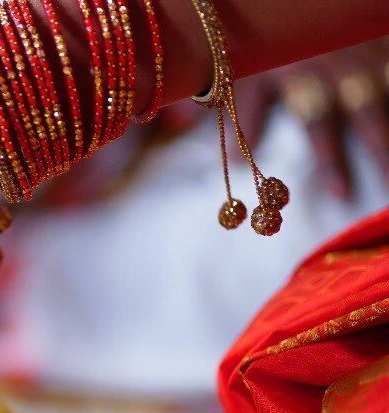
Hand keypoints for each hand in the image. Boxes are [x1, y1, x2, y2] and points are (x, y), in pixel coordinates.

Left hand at [234, 37, 388, 199]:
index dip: (331, 160)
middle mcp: (340, 68)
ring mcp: (369, 53)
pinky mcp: (384, 41)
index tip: (342, 195)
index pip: (317, 125)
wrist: (303, 0)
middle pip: (367, 113)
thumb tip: (236, 164)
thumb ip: (247, 115)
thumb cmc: (273, 39)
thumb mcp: (250, 70)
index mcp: (302, 78)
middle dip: (381, 150)